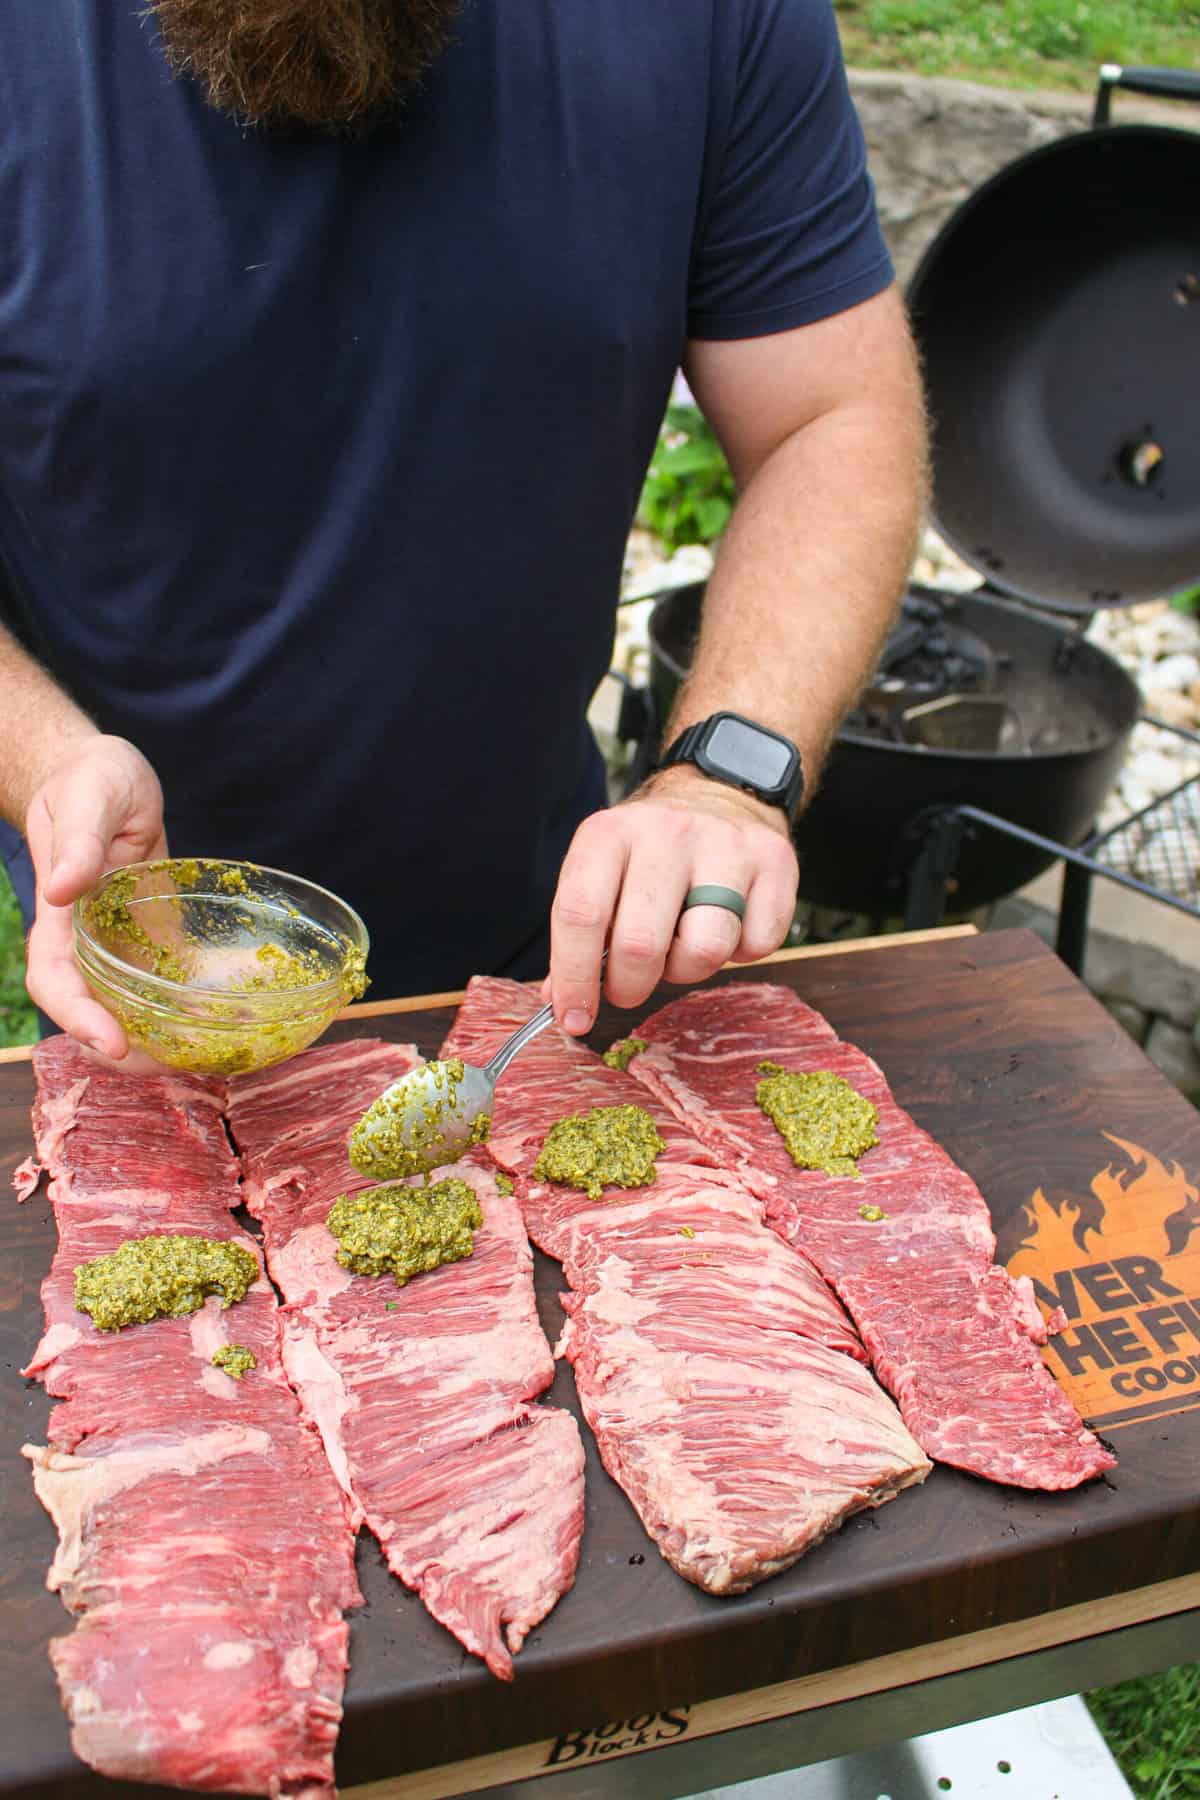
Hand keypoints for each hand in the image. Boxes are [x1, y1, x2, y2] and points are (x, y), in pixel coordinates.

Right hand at [24, 735, 167, 1065]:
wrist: (107, 773)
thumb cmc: (90, 778)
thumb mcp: (89, 797)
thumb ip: (79, 842)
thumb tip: (60, 889)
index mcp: (59, 914)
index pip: (55, 981)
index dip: (78, 1019)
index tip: (112, 1043)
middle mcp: (85, 939)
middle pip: (89, 1012)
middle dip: (122, 1049)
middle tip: (172, 1067)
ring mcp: (117, 942)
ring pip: (124, 1007)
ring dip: (154, 1039)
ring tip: (199, 1059)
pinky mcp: (149, 936)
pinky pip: (159, 981)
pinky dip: (179, 1008)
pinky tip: (216, 1024)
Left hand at [547, 766, 798, 1033]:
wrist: (719, 796)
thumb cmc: (650, 855)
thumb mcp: (602, 874)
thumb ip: (579, 935)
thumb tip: (561, 1003)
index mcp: (609, 834)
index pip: (581, 915)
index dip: (575, 978)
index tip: (575, 1018)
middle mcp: (666, 832)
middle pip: (641, 944)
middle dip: (630, 986)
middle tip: (629, 987)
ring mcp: (725, 844)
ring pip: (705, 949)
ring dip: (688, 969)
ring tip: (681, 947)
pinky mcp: (774, 860)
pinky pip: (757, 946)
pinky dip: (741, 953)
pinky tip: (728, 926)